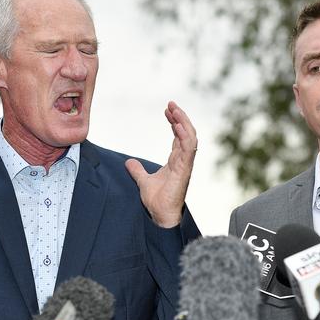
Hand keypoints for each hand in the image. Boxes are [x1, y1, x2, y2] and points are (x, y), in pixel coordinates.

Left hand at [125, 101, 196, 227]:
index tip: (167, 110)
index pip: (179, 136)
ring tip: (175, 109)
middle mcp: (183, 160)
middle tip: (171, 104)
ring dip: (184, 122)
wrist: (160, 214)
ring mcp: (185, 164)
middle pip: (186, 133)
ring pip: (190, 137)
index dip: (175, 122)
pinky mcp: (185, 170)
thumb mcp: (143, 180)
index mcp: (176, 161)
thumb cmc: (157, 200)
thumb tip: (129, 163)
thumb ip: (137, 171)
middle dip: (180, 117)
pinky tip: (178, 125)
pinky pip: (189, 149)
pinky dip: (185, 135)